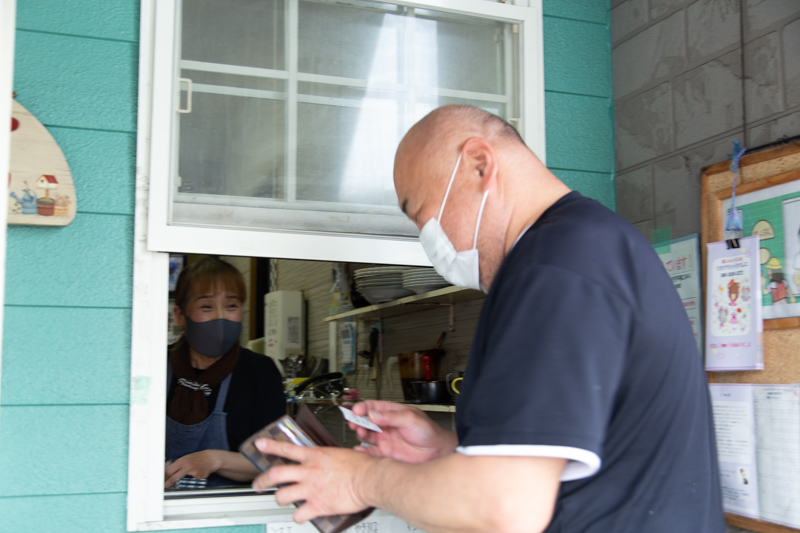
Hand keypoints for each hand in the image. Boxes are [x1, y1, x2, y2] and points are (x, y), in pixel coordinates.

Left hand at [165, 449, 222, 487]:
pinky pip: (190, 484)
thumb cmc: (197, 458)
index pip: (168, 471)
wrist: (210, 458)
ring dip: (176, 486)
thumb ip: (176, 465)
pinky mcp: (199, 478)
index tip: (160, 482)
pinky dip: (187, 485)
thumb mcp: (185, 458)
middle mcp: (187, 466)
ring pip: (181, 483)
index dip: (163, 478)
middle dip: (167, 485)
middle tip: (163, 488)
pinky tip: (187, 484)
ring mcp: (193, 472)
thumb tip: (166, 473)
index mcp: (182, 461)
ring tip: (172, 488)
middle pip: (173, 479)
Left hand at [251, 439, 372, 523]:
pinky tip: (301, 516)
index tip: (260, 444)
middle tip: (258, 484)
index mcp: (315, 456)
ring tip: (281, 500)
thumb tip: (327, 461)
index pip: (286, 449)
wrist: (370, 479)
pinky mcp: (318, 505)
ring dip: (279, 499)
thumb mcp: (340, 453)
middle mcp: (309, 472)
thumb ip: (328, 459)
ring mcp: (311, 489)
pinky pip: (299, 515)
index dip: (270, 446)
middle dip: (263, 480)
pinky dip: (298, 517)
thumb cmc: (361, 466)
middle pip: (276, 474)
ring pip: (282, 496)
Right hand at [349, 400, 457, 462]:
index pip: (373, 407)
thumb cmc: (428, 431)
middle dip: (357, 420)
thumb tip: (374, 414)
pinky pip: (371, 451)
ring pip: (366, 434)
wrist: (436, 450)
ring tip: (359, 432)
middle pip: (366, 420)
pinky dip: (363, 451)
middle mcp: (386, 425)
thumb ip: (391, 417)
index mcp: (392, 412)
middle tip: (353, 422)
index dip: (363, 407)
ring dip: (360, 432)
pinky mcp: (386, 452)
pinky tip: (359, 449)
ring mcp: (385, 438)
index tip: (356, 410)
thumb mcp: (410, 418)